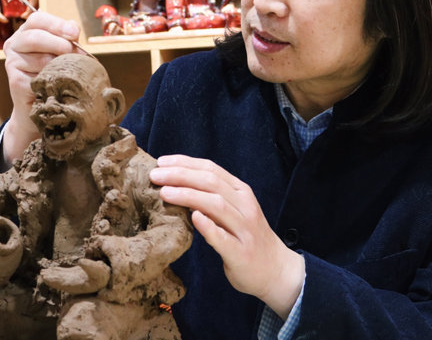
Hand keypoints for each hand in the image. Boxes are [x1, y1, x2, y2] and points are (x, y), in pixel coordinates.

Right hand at [2, 11, 80, 164]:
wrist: (42, 104)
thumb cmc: (54, 73)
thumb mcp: (62, 52)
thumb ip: (67, 39)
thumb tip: (73, 27)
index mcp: (26, 32)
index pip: (38, 19)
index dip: (57, 25)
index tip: (74, 33)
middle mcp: (14, 44)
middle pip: (35, 37)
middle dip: (59, 44)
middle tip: (73, 52)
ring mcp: (11, 62)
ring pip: (39, 59)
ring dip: (58, 65)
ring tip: (68, 72)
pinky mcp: (14, 80)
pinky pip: (37, 77)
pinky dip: (51, 80)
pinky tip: (57, 84)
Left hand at [40, 259, 110, 293]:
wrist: (109, 277)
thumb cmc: (104, 275)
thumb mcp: (100, 271)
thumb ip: (90, 266)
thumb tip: (80, 260)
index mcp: (78, 284)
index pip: (62, 283)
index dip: (53, 281)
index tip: (44, 277)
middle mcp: (75, 283)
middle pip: (60, 281)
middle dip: (50, 278)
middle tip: (41, 273)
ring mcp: (75, 278)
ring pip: (61, 277)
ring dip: (53, 274)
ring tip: (43, 271)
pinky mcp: (77, 274)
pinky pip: (65, 273)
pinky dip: (58, 271)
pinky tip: (53, 269)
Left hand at [149, 155, 304, 319]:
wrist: (276, 270)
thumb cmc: (248, 238)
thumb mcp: (235, 211)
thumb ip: (214, 197)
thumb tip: (178, 184)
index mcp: (241, 192)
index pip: (212, 169)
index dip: (186, 163)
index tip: (162, 162)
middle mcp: (245, 206)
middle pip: (211, 182)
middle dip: (181, 175)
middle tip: (155, 175)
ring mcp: (244, 229)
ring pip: (216, 205)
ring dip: (188, 195)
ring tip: (164, 192)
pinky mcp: (241, 253)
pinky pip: (223, 238)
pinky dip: (208, 226)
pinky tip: (193, 218)